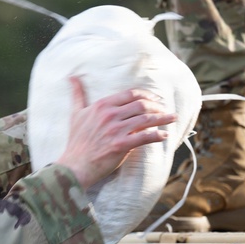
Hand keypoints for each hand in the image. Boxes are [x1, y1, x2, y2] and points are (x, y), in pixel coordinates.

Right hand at [56, 76, 176, 188]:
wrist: (74, 166)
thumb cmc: (76, 141)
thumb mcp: (76, 114)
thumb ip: (77, 94)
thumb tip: (72, 77)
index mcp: (102, 105)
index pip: (131, 94)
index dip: (147, 95)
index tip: (155, 99)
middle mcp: (109, 115)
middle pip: (141, 105)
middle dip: (157, 106)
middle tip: (165, 110)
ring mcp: (115, 130)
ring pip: (146, 119)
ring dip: (162, 118)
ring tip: (172, 118)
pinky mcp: (121, 145)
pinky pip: (144, 137)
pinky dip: (157, 135)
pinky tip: (164, 135)